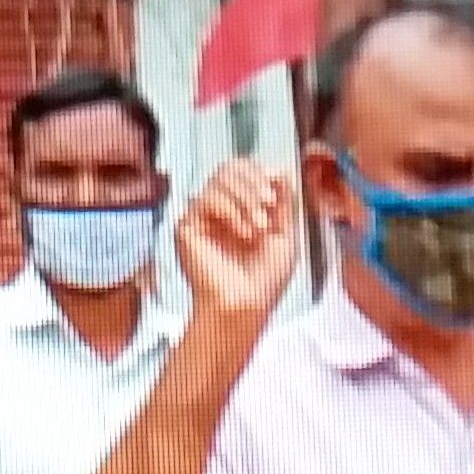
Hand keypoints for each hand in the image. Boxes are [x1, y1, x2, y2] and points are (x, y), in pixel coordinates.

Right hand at [175, 157, 296, 338]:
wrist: (244, 306)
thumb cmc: (263, 282)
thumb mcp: (285, 237)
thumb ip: (285, 203)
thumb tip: (280, 170)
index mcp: (244, 209)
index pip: (247, 171)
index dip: (261, 175)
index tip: (274, 197)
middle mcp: (222, 209)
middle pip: (231, 167)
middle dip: (254, 182)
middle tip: (267, 206)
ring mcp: (204, 216)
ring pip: (220, 177)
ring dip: (246, 198)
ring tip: (257, 228)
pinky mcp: (188, 225)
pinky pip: (207, 197)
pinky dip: (230, 210)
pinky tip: (241, 233)